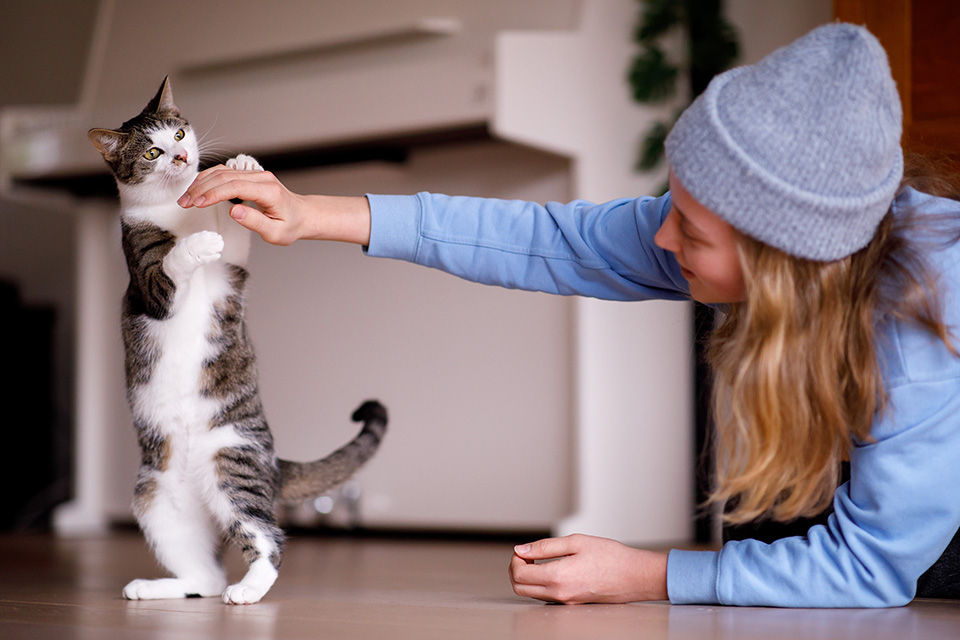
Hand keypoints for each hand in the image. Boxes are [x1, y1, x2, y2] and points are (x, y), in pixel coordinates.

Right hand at [178, 165, 371, 245]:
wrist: (302, 215)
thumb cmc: (290, 226)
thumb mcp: (276, 234)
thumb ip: (255, 222)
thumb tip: (234, 211)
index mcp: (269, 191)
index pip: (235, 186)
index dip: (213, 193)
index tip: (197, 203)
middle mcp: (262, 178)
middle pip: (225, 176)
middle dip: (201, 189)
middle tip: (184, 203)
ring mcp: (255, 174)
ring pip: (222, 172)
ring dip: (201, 183)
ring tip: (186, 199)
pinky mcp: (249, 175)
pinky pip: (225, 172)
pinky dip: (208, 179)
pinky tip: (196, 189)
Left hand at [509, 534, 667, 603]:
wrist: (635, 576)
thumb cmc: (610, 556)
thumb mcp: (576, 542)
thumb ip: (545, 546)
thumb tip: (521, 549)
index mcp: (558, 576)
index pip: (519, 574)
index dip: (514, 560)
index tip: (522, 550)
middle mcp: (559, 593)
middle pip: (520, 588)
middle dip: (516, 570)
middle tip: (526, 555)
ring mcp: (566, 601)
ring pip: (531, 594)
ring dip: (527, 578)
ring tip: (539, 560)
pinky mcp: (573, 603)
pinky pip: (546, 597)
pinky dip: (540, 584)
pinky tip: (551, 569)